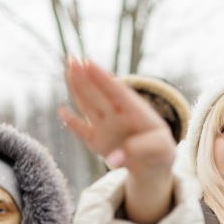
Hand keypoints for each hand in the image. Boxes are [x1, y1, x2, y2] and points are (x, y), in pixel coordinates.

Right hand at [60, 58, 177, 223]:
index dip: (103, 77)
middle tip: (72, 59)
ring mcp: (106, 127)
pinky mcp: (97, 142)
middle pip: (98, 94)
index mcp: (135, 111)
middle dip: (85, 76)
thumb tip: (114, 158)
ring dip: (77, 89)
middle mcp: (117, 115)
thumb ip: (142, 147)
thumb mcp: (161, 147)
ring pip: (88, 105)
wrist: (154, 164)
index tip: (90, 63)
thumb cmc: (160, 150)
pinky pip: (82, 131)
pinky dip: (72, 123)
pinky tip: (62, 112)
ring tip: (69, 70)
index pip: (117, 91)